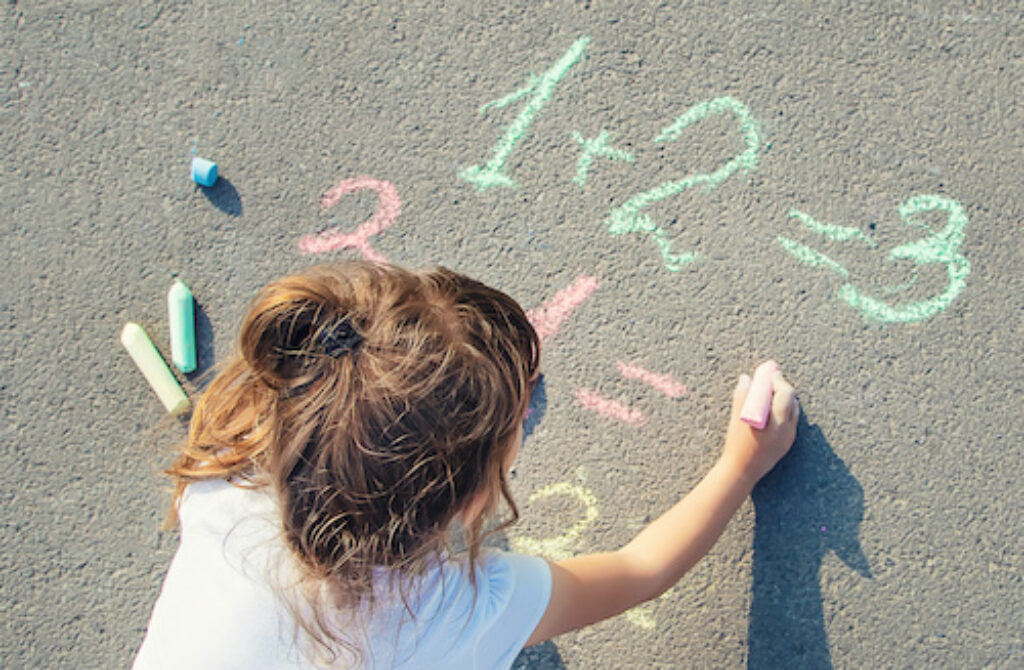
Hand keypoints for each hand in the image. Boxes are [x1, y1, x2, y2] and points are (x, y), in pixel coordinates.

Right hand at [719, 365, 798, 485]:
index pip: (785, 395)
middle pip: (792, 401)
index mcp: (777, 424)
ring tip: (770, 393)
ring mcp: (789, 437)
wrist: (741, 471)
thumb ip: (742, 396)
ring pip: (792, 410)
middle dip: (782, 388)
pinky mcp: (787, 443)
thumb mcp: (737, 419)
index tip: (771, 373)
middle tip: (771, 380)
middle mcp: (787, 430)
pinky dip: (782, 410)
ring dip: (784, 398)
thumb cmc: (737, 445)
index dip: (778, 381)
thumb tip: (746, 378)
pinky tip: (771, 408)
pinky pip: (789, 420)